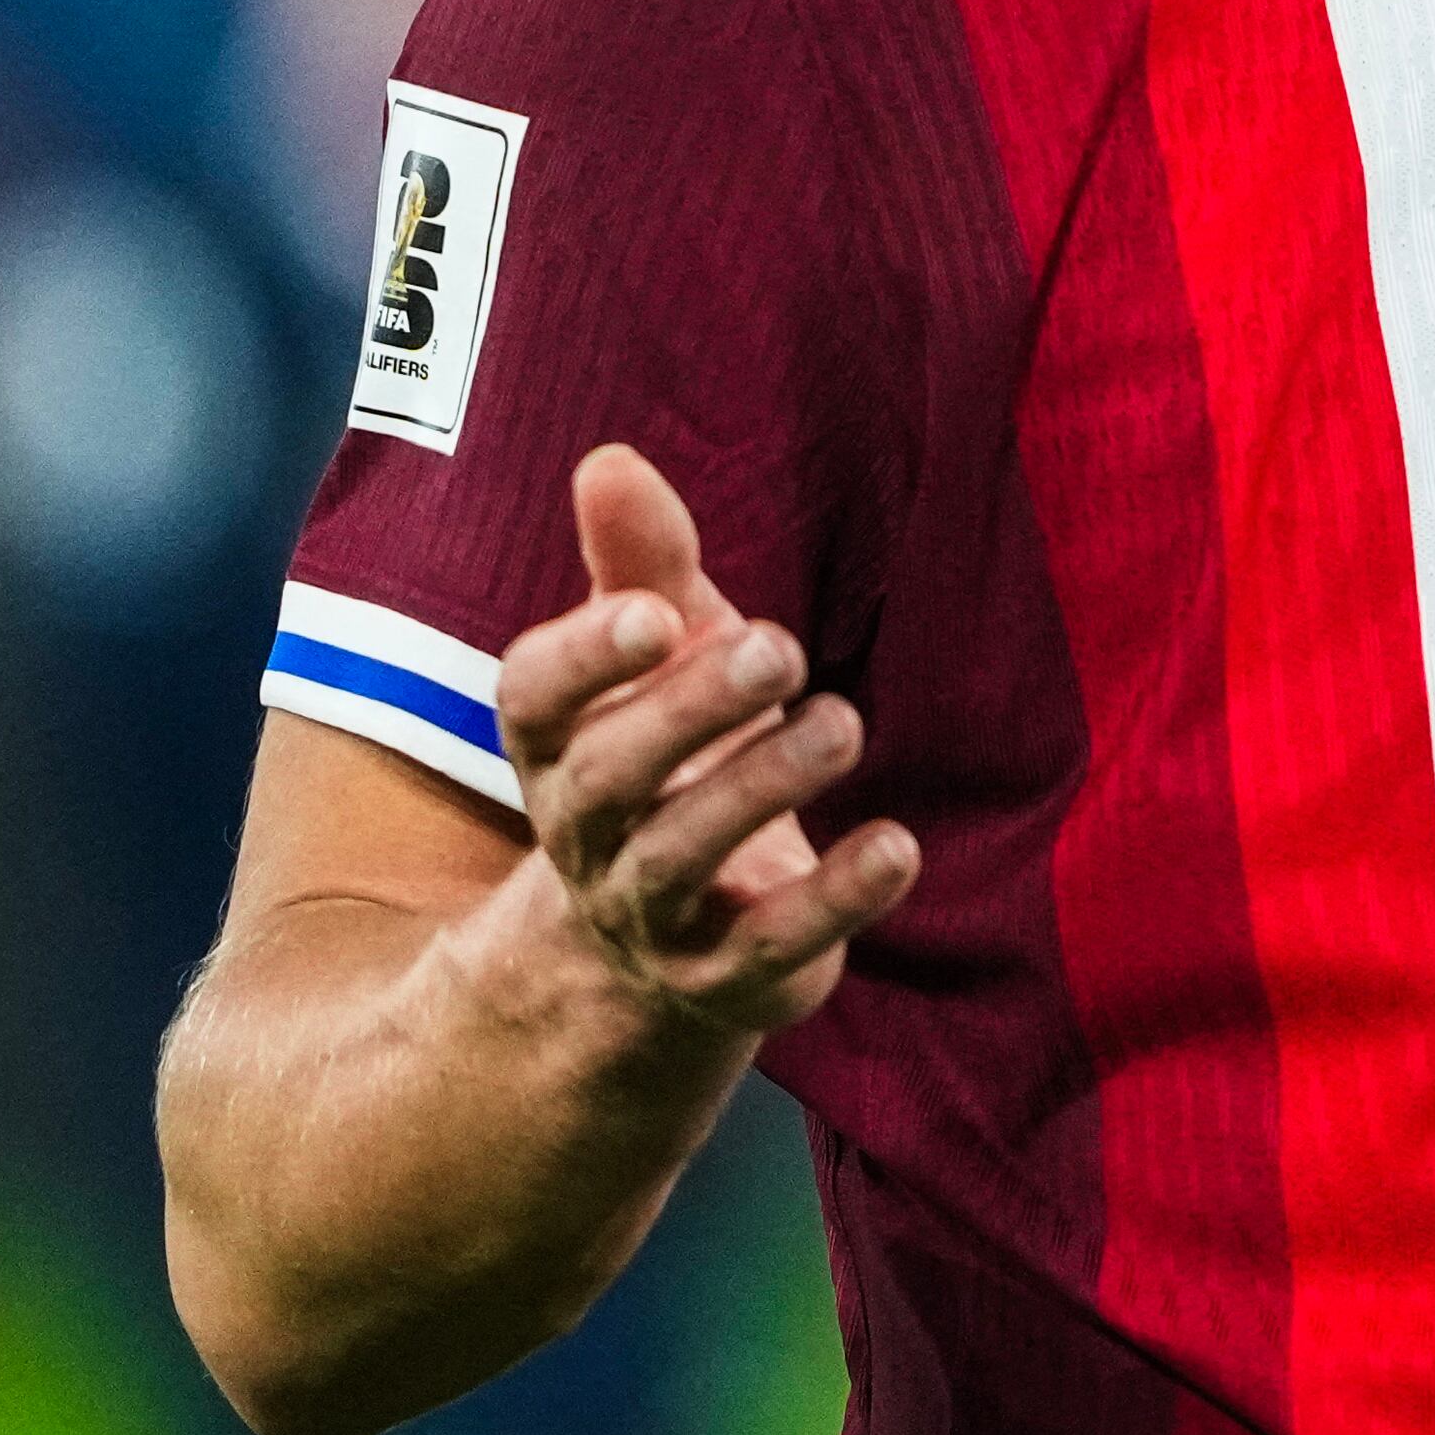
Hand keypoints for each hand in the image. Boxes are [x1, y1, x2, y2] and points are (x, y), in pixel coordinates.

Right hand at [483, 444, 917, 1042]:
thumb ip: (642, 561)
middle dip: (687, 711)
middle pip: (609, 778)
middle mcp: (586, 833)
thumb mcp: (662, 656)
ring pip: (681, 857)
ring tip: (844, 722)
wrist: (663, 946)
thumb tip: (609, 458)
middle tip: (779, 647)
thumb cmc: (673, 753)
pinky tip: (900, 845)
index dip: (585, 658)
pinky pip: (770, 945)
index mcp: (557, 745)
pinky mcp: (728, 976)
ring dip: (763, 788)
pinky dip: (835, 899)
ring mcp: (650, 916)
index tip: (654, 611)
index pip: (534, 699)